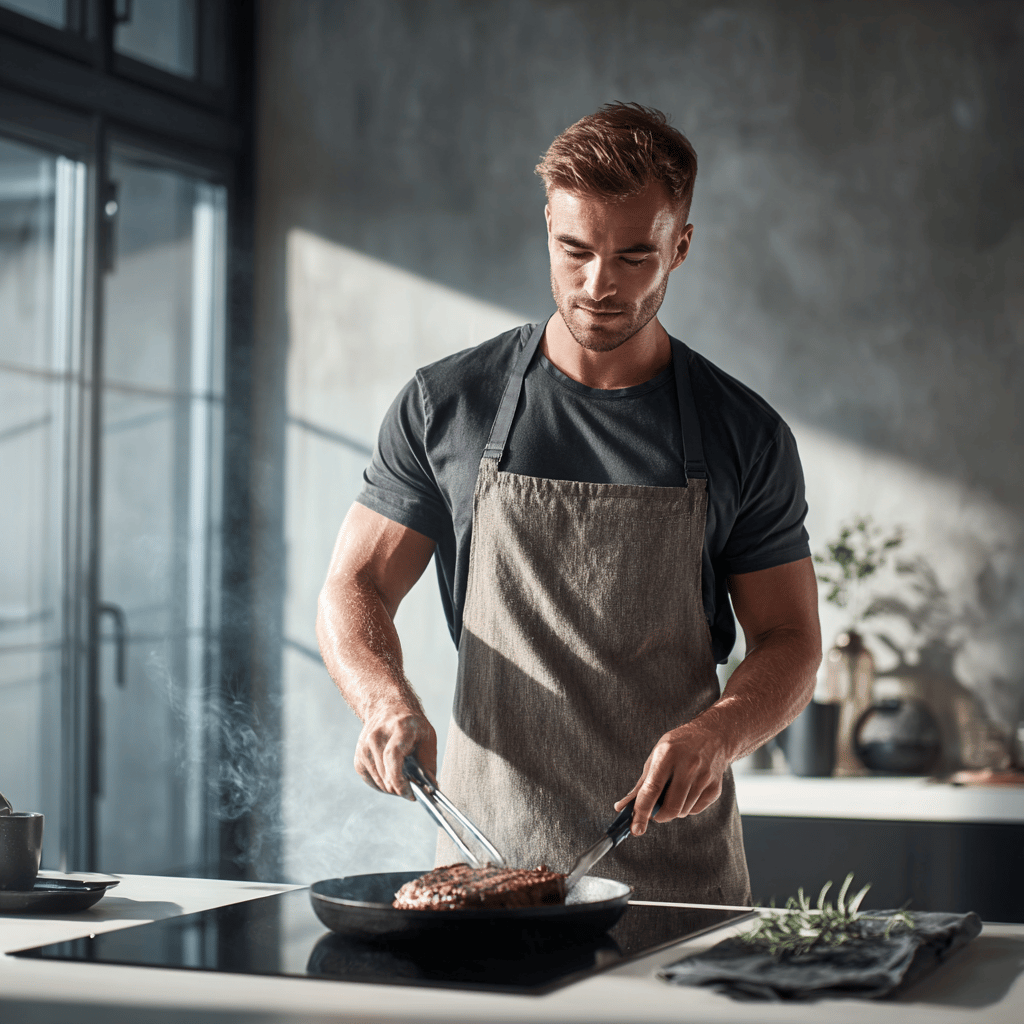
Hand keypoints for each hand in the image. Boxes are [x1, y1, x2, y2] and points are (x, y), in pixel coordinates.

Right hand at [355, 703, 436, 798]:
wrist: (388, 708)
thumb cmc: (411, 725)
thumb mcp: (428, 737)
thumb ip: (429, 764)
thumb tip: (431, 790)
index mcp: (399, 729)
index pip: (393, 757)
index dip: (400, 781)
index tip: (411, 795)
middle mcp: (377, 736)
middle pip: (386, 775)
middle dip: (401, 788)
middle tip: (413, 788)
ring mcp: (364, 747)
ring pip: (379, 782)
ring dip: (393, 788)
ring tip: (404, 778)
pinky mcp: (358, 757)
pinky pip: (372, 782)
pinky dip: (383, 784)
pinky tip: (392, 775)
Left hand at [613, 720, 729, 835]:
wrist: (712, 736)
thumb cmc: (678, 746)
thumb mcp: (656, 756)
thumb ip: (641, 784)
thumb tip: (622, 807)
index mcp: (668, 755)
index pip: (652, 789)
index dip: (642, 811)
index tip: (635, 828)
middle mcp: (688, 766)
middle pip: (670, 807)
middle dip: (658, 816)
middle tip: (653, 812)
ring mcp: (704, 777)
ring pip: (682, 811)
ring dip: (672, 810)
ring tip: (673, 792)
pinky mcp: (715, 788)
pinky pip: (695, 810)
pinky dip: (686, 808)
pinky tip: (687, 791)